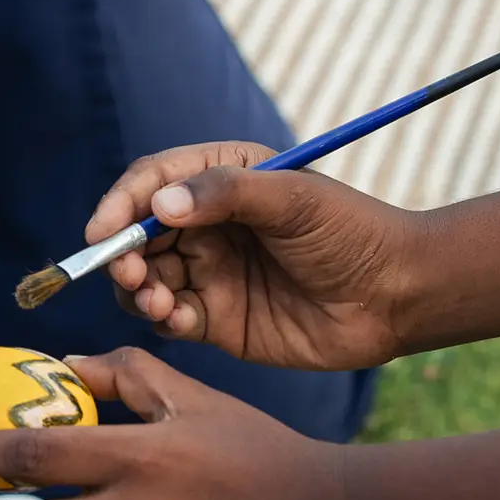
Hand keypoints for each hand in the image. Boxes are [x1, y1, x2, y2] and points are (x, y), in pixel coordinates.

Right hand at [84, 142, 425, 369]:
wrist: (396, 296)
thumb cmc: (352, 233)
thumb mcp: (293, 198)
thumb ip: (225, 193)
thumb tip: (159, 205)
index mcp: (223, 179)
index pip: (153, 182)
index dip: (121, 204)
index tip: (103, 230)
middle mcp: (208, 224)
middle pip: (137, 233)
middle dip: (120, 253)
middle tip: (127, 274)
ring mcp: (210, 272)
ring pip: (144, 278)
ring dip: (135, 290)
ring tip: (156, 301)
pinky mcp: (216, 318)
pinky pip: (169, 317)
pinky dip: (161, 319)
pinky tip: (178, 320)